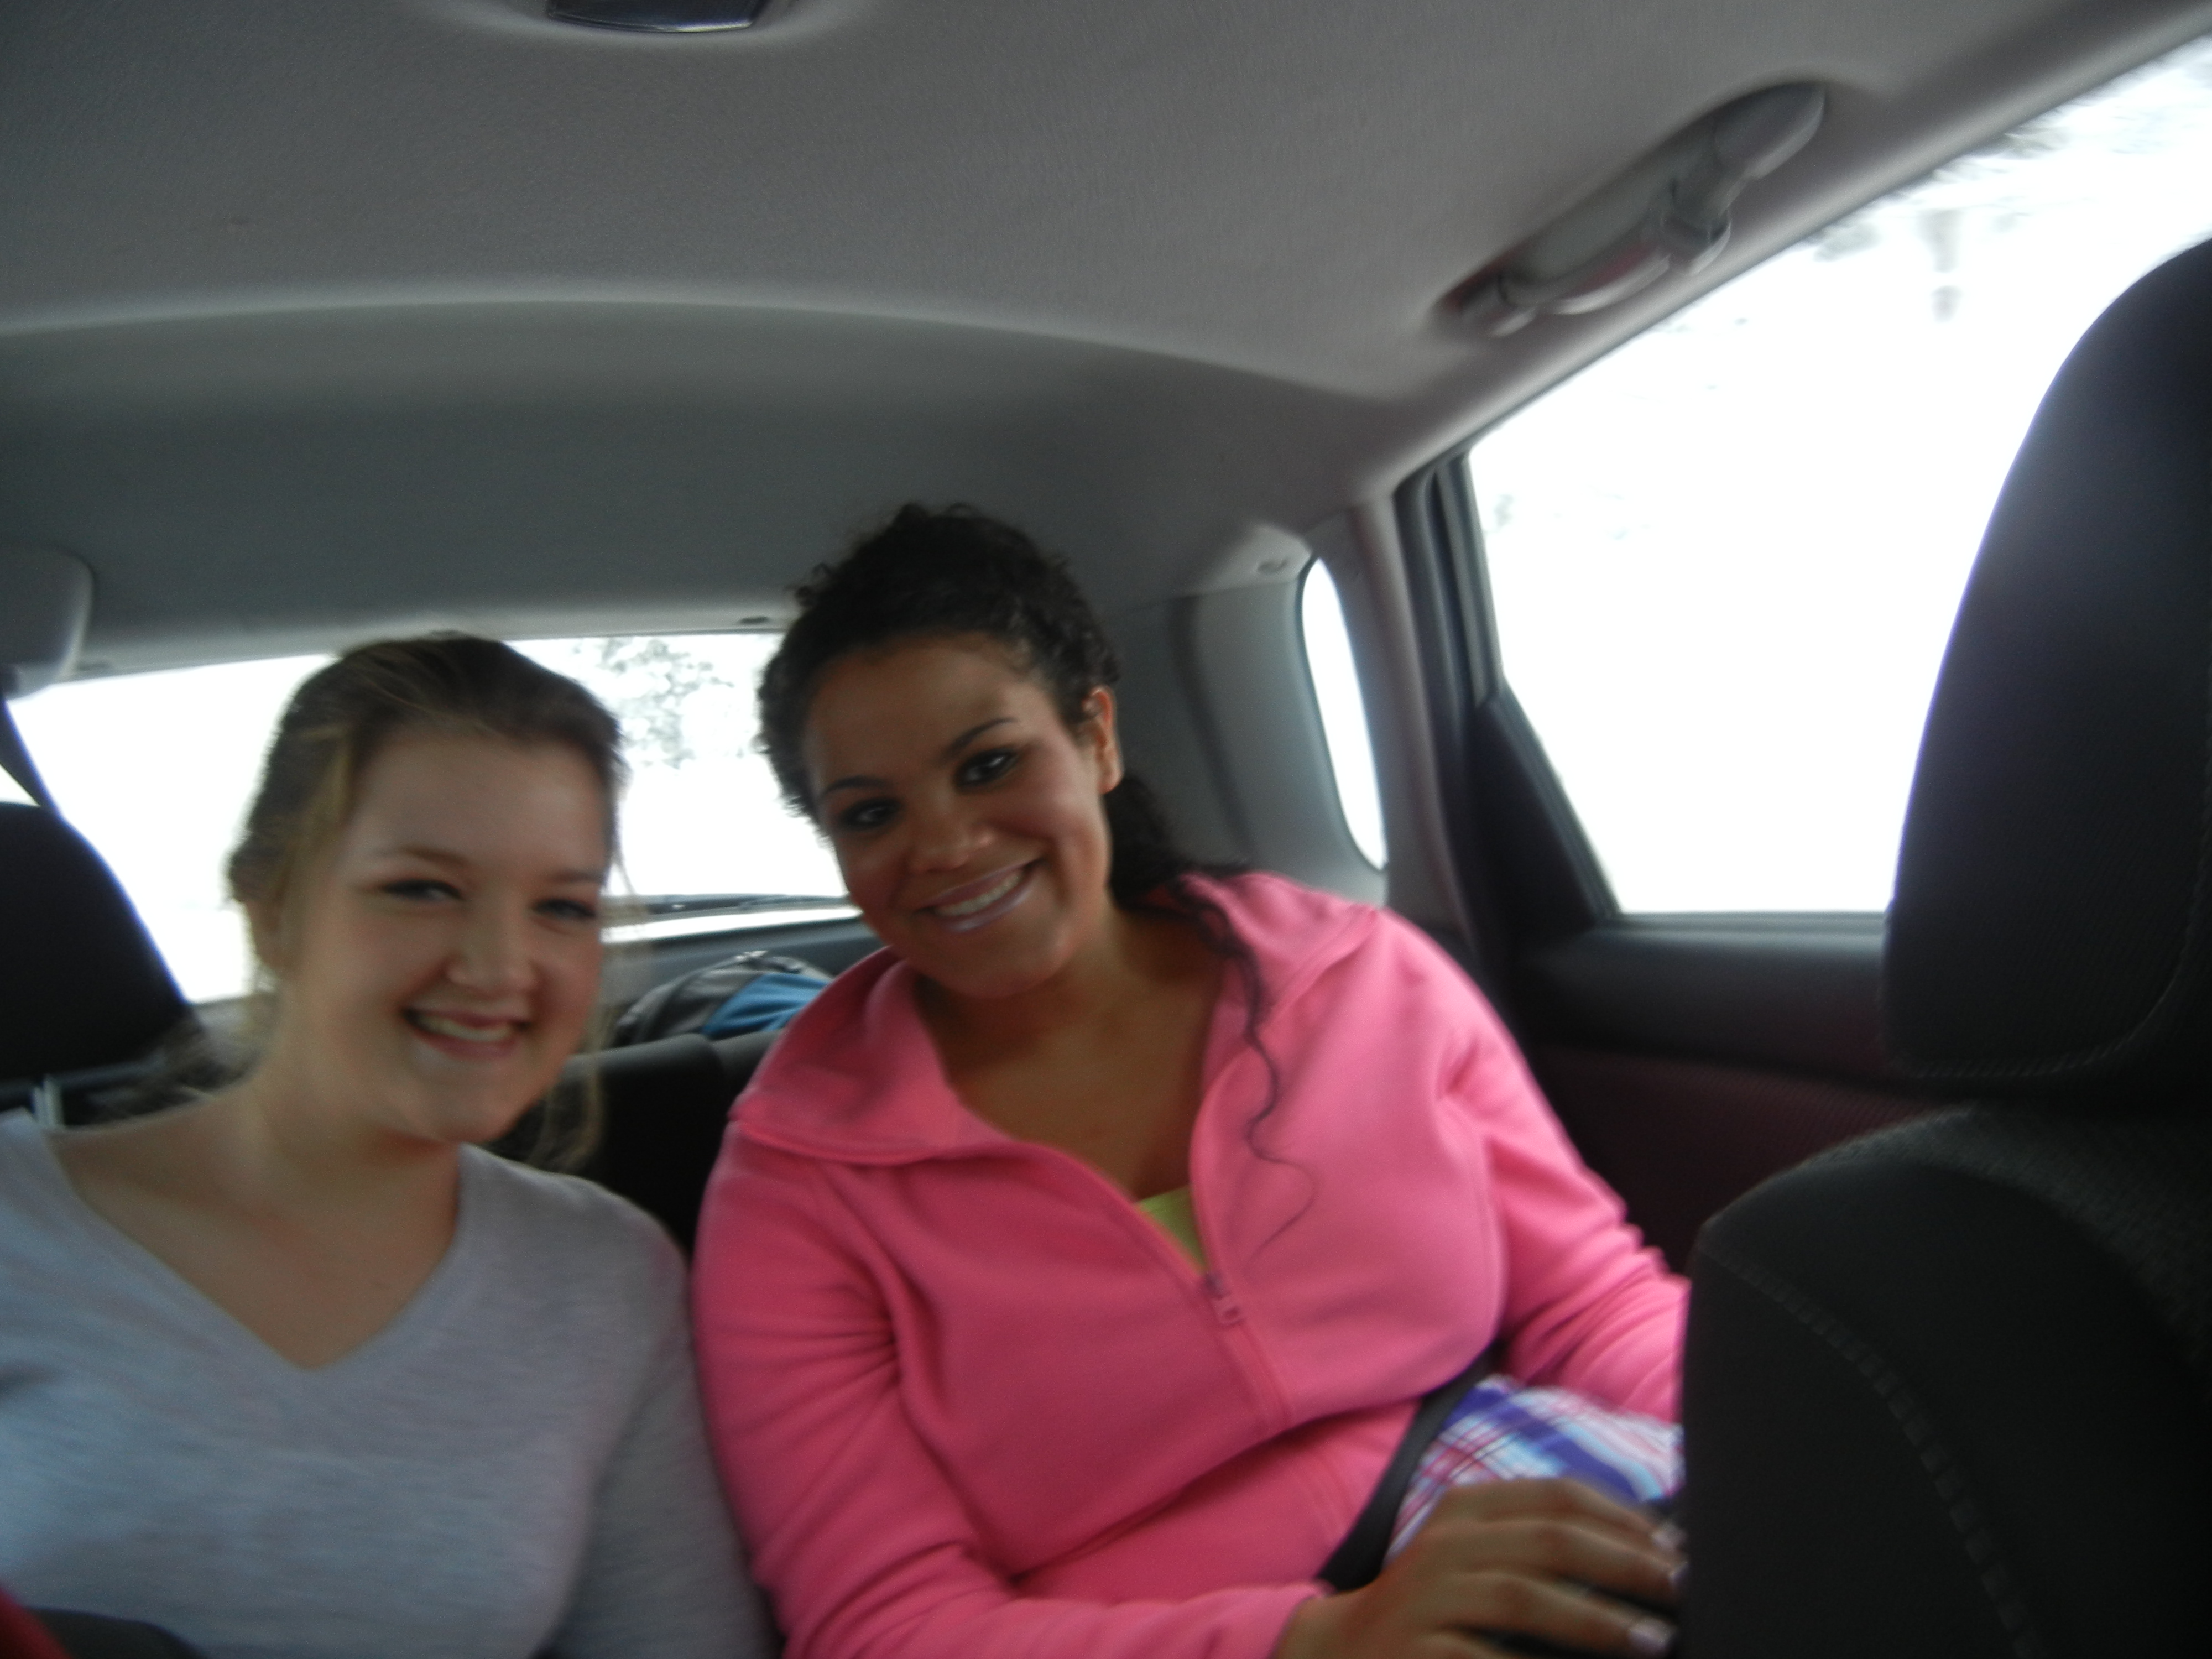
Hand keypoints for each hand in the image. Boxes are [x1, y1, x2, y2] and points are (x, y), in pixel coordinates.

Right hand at [1275, 1479, 1683, 1658]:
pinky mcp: (1416, 1650)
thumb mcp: (1475, 1557)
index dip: (1623, 1520)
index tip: (1676, 1549)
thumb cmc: (1436, 1607)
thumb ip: (1536, 1544)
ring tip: (1653, 1641)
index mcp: (1465, 1509)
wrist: (1340, 1651)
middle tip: (1681, 1590)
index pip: (1557, 1496)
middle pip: (1550, 1540)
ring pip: (1524, 1595)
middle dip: (1625, 1564)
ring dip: (1597, 1620)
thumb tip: (1646, 1552)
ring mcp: (1426, 1597)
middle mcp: (1445, 1544)